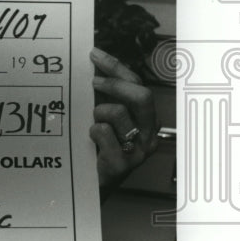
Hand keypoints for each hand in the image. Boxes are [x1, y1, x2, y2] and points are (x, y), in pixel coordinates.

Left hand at [88, 47, 159, 196]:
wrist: (91, 185)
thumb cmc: (97, 147)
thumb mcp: (105, 117)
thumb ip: (104, 96)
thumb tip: (91, 65)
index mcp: (146, 119)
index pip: (137, 85)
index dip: (116, 67)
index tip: (94, 54)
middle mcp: (148, 134)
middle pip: (141, 95)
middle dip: (115, 82)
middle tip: (92, 81)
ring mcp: (138, 150)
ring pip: (118, 113)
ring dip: (98, 113)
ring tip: (92, 125)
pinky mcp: (123, 164)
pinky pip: (103, 132)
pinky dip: (91, 131)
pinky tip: (90, 141)